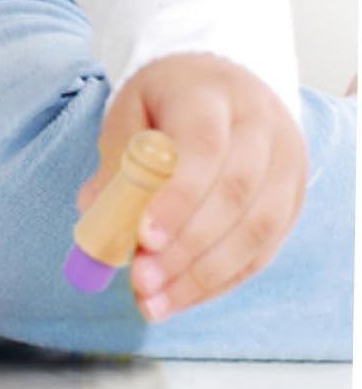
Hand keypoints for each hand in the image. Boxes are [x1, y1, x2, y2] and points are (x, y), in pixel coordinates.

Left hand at [76, 54, 307, 320]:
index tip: (144, 240)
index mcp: (211, 95)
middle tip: (141, 282)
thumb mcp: (127, 117)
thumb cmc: (164, 106)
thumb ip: (114, 164)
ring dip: (203, 276)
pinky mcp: (292, 196)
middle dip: (185, 248)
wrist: (219, 85)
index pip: (204, 147)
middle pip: (236, 192)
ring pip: (259, 227)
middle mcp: (260, 123)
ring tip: (154, 303)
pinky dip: (219, 282)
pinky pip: (264, 249)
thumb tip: (96, 212)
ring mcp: (285, 160)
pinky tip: (180, 298)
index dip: (178, 198)